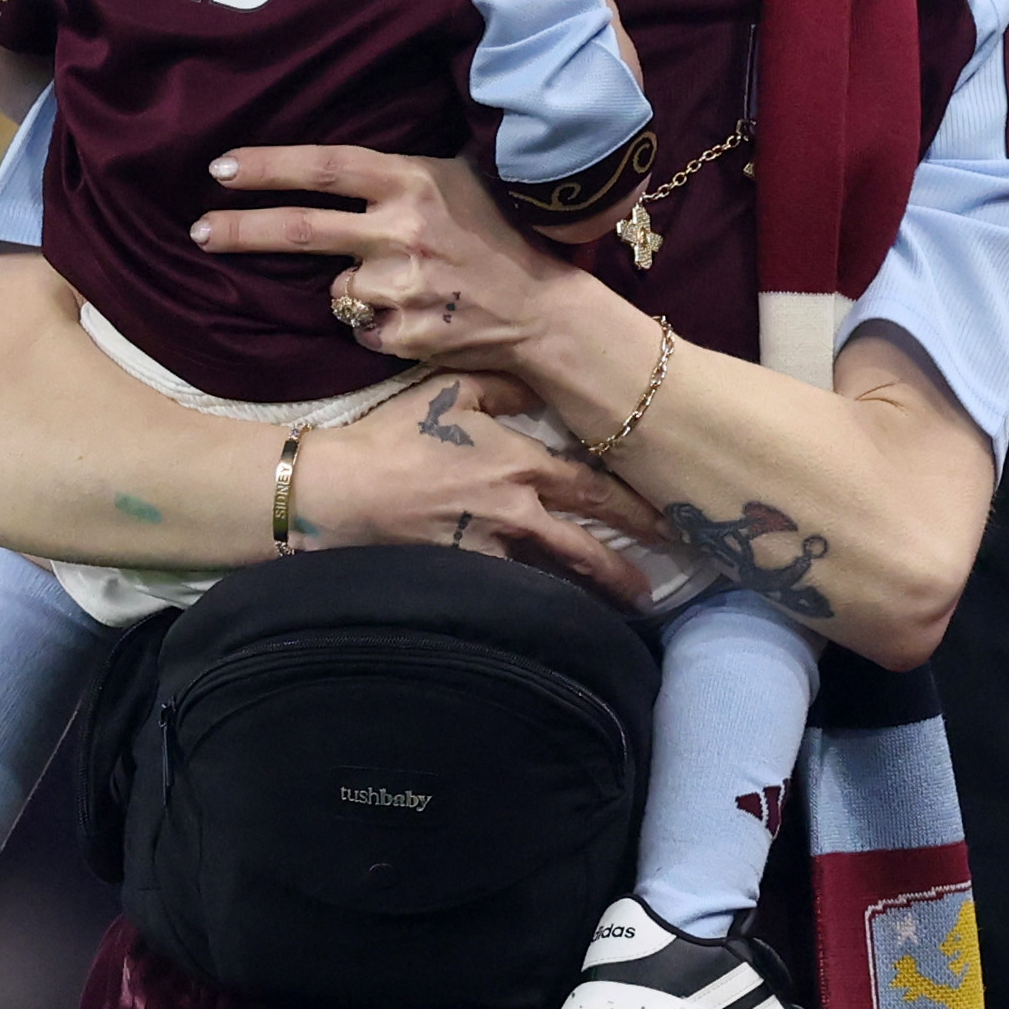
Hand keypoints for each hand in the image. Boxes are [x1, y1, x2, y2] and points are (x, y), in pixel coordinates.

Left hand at [197, 143, 565, 376]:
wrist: (548, 312)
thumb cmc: (503, 237)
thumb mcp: (462, 179)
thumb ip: (403, 171)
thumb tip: (337, 161)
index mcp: (414, 182)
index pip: (324, 168)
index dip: (267, 167)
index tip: (220, 169)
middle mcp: (403, 230)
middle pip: (301, 228)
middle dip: (239, 230)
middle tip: (198, 231)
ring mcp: (403, 286)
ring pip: (336, 288)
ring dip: (347, 289)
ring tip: (397, 287)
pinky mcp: (407, 334)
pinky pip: (361, 329)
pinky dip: (373, 325)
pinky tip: (411, 317)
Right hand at [294, 371, 655, 591]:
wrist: (340, 489)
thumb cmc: (394, 435)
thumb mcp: (452, 390)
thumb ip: (507, 387)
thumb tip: (546, 386)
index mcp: (520, 463)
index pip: (592, 486)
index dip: (633, 504)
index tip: (667, 517)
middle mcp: (517, 510)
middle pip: (587, 541)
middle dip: (627, 561)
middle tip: (662, 580)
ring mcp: (493, 548)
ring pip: (558, 574)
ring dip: (595, 591)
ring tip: (630, 606)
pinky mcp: (467, 574)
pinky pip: (517, 592)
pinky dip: (546, 605)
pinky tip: (570, 622)